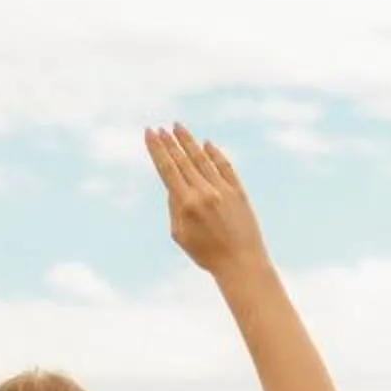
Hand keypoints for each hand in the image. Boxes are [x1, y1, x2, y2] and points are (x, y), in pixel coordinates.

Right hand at [146, 121, 268, 274]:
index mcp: (186, 204)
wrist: (241, 263)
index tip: (150, 133)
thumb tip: (173, 186)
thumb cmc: (207, 254)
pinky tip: (206, 144)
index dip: (157, 149)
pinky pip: (224, 166)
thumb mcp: (181, 236)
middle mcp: (204, 192)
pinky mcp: (238, 191)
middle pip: (183, 160)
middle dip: (170, 142)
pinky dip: (214, 154)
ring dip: (189, 141)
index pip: (167, 169)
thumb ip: (174, 208)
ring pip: (202, 158)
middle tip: (161, 128)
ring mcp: (222, 189)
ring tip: (178, 127)